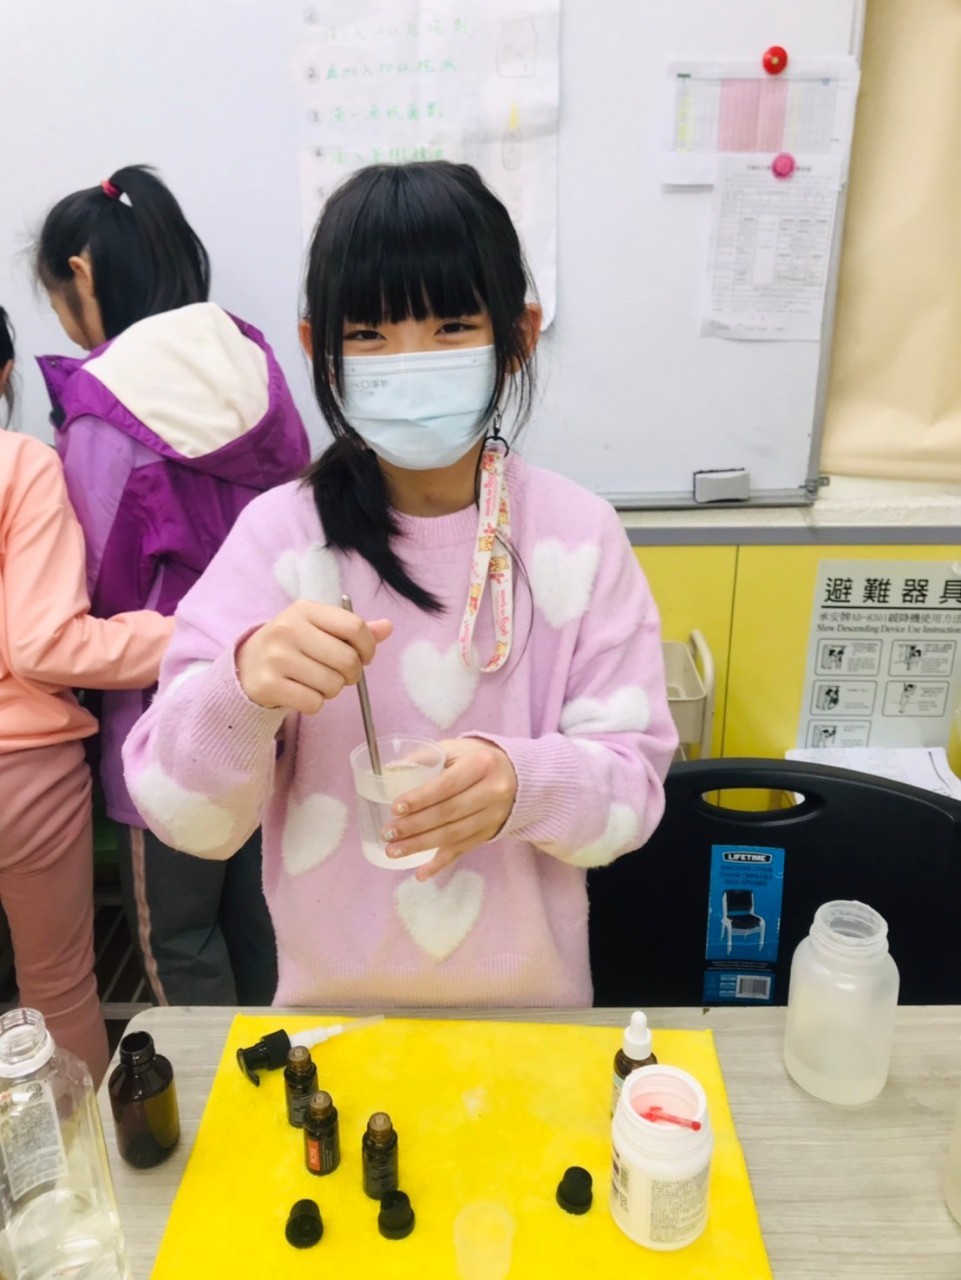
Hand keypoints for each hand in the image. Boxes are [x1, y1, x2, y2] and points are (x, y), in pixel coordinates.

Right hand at [236, 601, 390, 713]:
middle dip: (351, 674)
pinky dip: (314, 704)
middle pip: (347, 660)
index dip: (368, 648)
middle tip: (340, 675)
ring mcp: (276, 657)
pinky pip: (313, 703)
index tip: (363, 657)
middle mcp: (289, 629)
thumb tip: (388, 627)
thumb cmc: (293, 644)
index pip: (355, 627)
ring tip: (316, 682)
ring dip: (332, 690)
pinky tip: (301, 692)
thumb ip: (352, 629)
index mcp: (305, 609)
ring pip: (332, 685)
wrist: (247, 664)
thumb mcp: (318, 628)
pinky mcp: (268, 684)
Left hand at [381, 738, 517, 880]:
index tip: (396, 807)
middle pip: (449, 813)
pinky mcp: (489, 833)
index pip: (447, 785)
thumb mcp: (458, 748)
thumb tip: (393, 769)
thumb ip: (428, 756)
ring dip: (421, 845)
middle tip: (387, 833)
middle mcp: (493, 792)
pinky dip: (440, 863)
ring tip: (393, 850)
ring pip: (453, 835)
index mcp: (483, 765)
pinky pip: (462, 850)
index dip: (421, 798)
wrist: (518, 776)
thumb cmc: (478, 759)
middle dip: (415, 825)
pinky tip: (421, 873)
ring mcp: (492, 816)